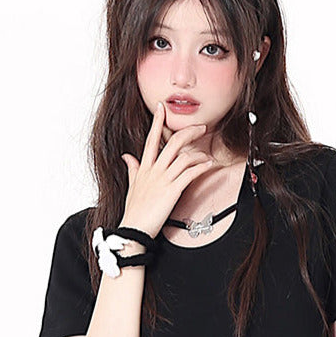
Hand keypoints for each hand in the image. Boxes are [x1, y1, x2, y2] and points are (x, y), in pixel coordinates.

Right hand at [120, 101, 214, 235]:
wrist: (134, 229)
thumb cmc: (134, 211)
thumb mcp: (132, 186)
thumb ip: (132, 169)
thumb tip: (127, 156)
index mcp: (144, 167)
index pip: (151, 139)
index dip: (156, 121)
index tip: (161, 107)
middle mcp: (154, 170)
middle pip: (172, 142)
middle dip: (188, 132)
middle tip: (200, 127)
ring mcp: (163, 180)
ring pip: (184, 157)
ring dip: (199, 153)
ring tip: (206, 154)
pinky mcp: (172, 190)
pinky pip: (190, 174)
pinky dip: (201, 167)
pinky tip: (208, 165)